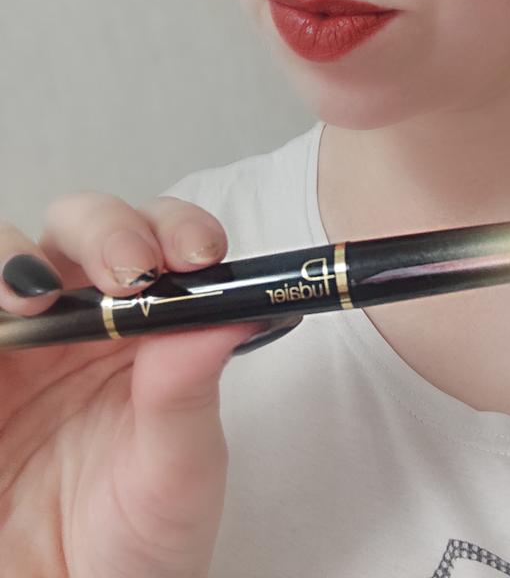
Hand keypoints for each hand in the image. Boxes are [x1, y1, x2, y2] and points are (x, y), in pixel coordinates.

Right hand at [0, 192, 300, 577]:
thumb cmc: (136, 543)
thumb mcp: (177, 473)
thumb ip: (188, 391)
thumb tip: (226, 309)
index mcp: (145, 327)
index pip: (162, 242)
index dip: (177, 229)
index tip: (198, 255)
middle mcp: (79, 317)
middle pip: (81, 226)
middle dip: (104, 231)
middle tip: (127, 272)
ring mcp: (16, 342)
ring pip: (7, 254)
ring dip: (14, 257)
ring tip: (29, 298)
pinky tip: (0, 326)